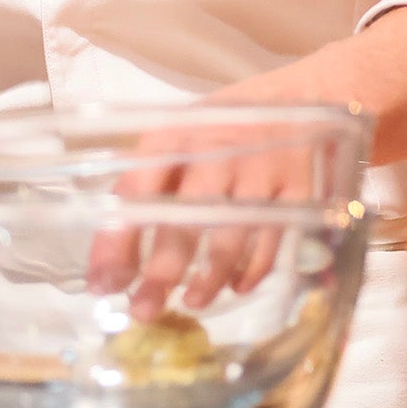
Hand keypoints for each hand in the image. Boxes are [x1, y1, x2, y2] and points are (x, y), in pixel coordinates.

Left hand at [83, 114, 314, 319]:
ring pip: (229, 238)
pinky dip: (253, 271)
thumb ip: (148, 182)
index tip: (103, 283)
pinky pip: (272, 241)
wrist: (303, 96)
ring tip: (191, 303)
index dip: (116, 243)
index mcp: (173, 139)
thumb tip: (111, 249)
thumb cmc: (224, 126)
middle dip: (160, 272)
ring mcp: (259, 174)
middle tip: (142, 310)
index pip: (134, 194)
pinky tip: (236, 287)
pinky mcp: (298, 191)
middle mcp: (214, 154)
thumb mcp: (180, 136)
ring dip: (208, 278)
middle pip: (182, 222)